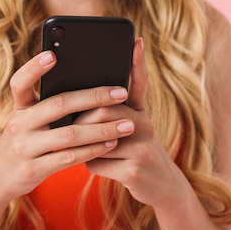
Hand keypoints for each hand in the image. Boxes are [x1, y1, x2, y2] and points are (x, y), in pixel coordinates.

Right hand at [0, 50, 135, 203]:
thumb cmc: (23, 142)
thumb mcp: (26, 121)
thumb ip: (47, 105)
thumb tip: (87, 85)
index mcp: (19, 107)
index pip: (20, 82)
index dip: (34, 67)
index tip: (53, 55)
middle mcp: (19, 124)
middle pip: (59, 105)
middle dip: (94, 97)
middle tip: (121, 92)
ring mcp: (24, 148)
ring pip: (70, 134)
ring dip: (102, 129)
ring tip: (127, 124)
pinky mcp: (33, 170)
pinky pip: (69, 157)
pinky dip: (93, 150)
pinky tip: (111, 144)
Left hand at [83, 38, 186, 208]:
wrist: (163, 186)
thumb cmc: (136, 152)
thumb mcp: (131, 127)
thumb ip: (113, 110)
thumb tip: (81, 98)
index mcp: (141, 111)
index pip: (137, 82)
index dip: (137, 62)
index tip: (135, 43)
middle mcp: (145, 124)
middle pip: (104, 109)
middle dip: (81, 119)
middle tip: (67, 126)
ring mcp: (143, 146)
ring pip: (98, 138)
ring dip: (84, 146)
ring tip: (82, 148)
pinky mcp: (136, 170)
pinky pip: (98, 162)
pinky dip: (91, 165)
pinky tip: (96, 165)